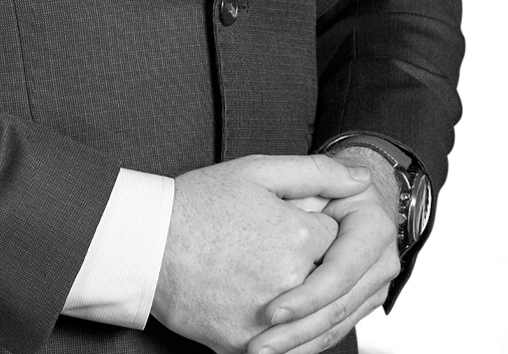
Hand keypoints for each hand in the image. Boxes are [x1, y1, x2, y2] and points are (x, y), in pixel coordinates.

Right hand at [151, 155, 366, 353]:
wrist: (143, 245)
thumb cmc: (195, 204)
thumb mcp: (255, 172)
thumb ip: (316, 172)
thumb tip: (365, 178)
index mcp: (299, 235)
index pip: (337, 238)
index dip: (317, 228)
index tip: (292, 224)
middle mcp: (292, 279)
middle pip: (329, 280)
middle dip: (311, 267)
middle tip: (273, 253)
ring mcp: (269, 317)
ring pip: (311, 319)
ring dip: (304, 305)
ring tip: (267, 279)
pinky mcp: (246, 343)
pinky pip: (282, 346)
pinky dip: (281, 333)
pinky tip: (262, 309)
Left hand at [246, 147, 404, 353]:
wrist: (338, 199)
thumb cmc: (319, 184)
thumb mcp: (311, 169)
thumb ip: (323, 171)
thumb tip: (357, 178)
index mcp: (373, 231)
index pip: (339, 273)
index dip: (306, 296)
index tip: (271, 312)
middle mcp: (380, 264)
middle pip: (338, 308)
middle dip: (296, 332)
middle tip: (258, 346)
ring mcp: (371, 288)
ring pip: (336, 326)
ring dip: (298, 344)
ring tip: (259, 352)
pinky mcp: (357, 303)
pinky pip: (332, 329)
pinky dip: (304, 343)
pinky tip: (277, 350)